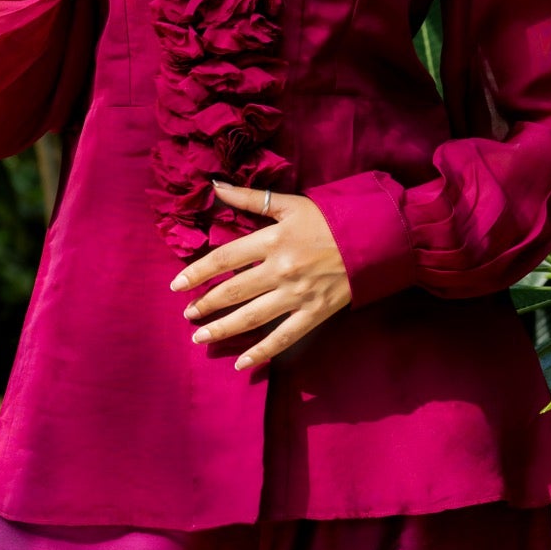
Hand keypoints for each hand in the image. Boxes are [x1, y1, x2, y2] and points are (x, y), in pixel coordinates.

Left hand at [169, 180, 351, 370]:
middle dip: (205, 304)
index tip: (177, 286)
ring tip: (200, 337)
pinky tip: (240, 363)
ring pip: (251, 317)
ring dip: (222, 329)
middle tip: (186, 315)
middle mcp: (280, 270)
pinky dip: (261, 352)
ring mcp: (297, 295)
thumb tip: (214, 186)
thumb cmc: (329, 218)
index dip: (197, 273)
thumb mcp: (289, 203)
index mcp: (272, 240)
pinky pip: (283, 337)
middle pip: (233, 291)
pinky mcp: (314, 314)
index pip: (224, 258)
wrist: (373, 239)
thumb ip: (250, 198)